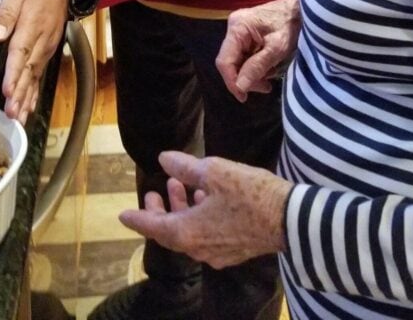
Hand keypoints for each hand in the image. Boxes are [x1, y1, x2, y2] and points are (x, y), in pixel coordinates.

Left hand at [0, 0, 66, 124]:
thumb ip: (7, 12)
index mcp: (32, 25)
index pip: (21, 52)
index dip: (14, 73)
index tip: (9, 91)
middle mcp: (41, 40)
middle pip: (29, 70)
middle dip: (20, 93)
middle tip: (12, 113)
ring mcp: (46, 48)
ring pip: (35, 76)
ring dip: (26, 98)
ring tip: (18, 117)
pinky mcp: (47, 51)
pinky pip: (40, 74)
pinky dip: (35, 93)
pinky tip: (29, 108)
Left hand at [120, 151, 289, 267]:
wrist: (289, 219)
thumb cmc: (249, 194)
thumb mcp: (214, 172)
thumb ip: (186, 166)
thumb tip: (164, 159)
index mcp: (188, 232)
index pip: (153, 227)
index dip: (137, 218)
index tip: (123, 216)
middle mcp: (199, 248)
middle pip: (170, 231)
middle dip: (160, 210)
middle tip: (155, 191)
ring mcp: (218, 253)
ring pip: (189, 232)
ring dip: (181, 209)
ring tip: (180, 185)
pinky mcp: (235, 250)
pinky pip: (206, 235)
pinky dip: (198, 216)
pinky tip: (205, 196)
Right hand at [216, 0, 299, 101]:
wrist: (302, 8)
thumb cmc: (291, 24)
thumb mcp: (277, 48)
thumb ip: (257, 66)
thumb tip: (240, 87)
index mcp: (237, 27)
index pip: (225, 61)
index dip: (232, 82)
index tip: (244, 97)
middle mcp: (233, 27)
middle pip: (230, 61)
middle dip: (245, 78)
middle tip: (265, 87)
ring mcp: (239, 29)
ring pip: (237, 60)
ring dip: (251, 73)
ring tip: (269, 80)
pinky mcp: (246, 33)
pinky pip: (244, 55)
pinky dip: (254, 66)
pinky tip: (268, 69)